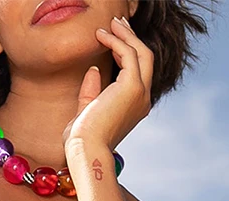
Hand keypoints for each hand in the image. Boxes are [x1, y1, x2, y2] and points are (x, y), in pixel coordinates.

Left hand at [62, 16, 153, 152]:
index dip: (128, 51)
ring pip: (141, 52)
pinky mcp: (132, 87)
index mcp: (135, 106)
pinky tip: (100, 36)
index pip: (138, 72)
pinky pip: (129, 54)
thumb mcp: (87, 112)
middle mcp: (143, 99)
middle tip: (117, 23)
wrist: (86, 150)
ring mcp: (141, 93)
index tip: (114, 37)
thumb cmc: (83, 140)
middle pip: (145, 58)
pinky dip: (115, 41)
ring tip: (110, 23)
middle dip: (132, 37)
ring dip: (126, 35)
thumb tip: (93, 70)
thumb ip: (91, 92)